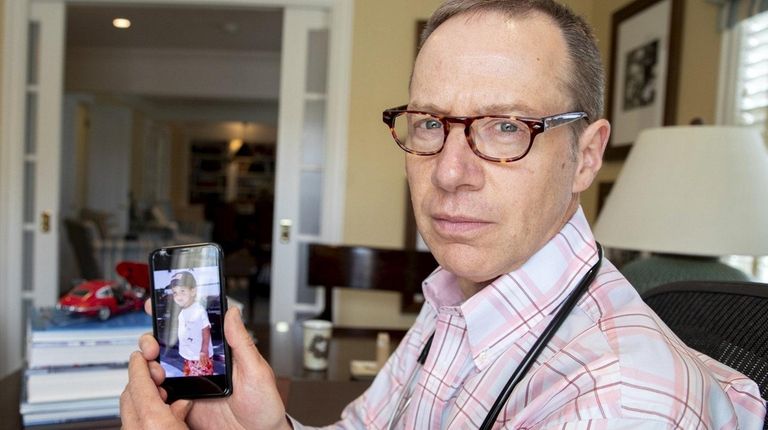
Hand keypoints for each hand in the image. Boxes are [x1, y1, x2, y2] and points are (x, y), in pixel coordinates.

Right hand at [121, 306, 290, 429]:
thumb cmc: (263, 404)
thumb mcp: (256, 370)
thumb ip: (241, 342)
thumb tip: (232, 311)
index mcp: (217, 352)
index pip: (193, 327)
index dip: (174, 313)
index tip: (160, 302)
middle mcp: (200, 366)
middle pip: (168, 346)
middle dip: (153, 339)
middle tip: (153, 343)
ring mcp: (189, 385)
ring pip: (158, 368)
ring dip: (150, 364)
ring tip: (155, 367)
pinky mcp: (181, 406)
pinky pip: (158, 395)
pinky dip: (151, 389)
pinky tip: (157, 387)